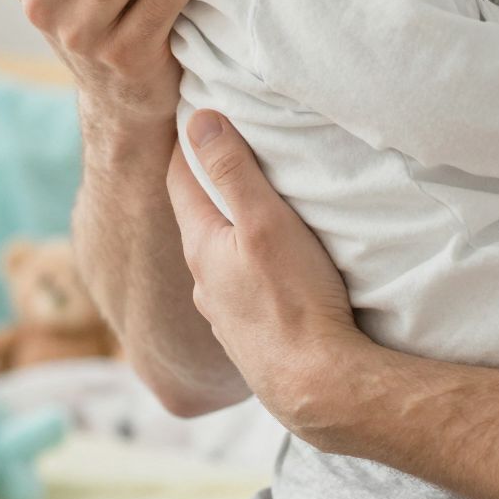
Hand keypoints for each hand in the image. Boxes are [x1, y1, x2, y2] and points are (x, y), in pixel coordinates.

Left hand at [166, 110, 368, 442]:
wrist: (317, 385)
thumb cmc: (295, 298)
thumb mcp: (264, 221)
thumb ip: (231, 170)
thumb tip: (197, 120)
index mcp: (201, 247)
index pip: (181, 181)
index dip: (188, 145)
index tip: (195, 113)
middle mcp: (203, 283)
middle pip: (200, 222)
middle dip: (211, 191)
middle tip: (229, 159)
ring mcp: (223, 317)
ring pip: (220, 262)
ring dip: (231, 237)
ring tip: (254, 219)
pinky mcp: (248, 341)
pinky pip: (241, 294)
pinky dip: (248, 274)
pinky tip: (269, 277)